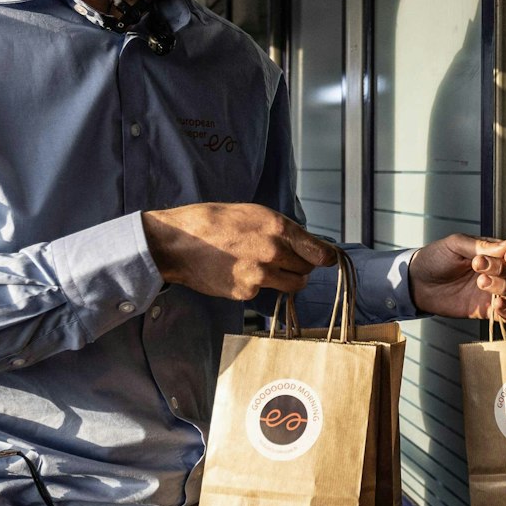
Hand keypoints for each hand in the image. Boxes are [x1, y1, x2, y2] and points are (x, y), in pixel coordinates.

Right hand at [141, 203, 335, 299]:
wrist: (178, 242)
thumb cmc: (213, 222)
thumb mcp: (253, 213)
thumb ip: (282, 229)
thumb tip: (307, 243)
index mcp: (277, 226)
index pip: (319, 251)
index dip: (325, 257)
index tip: (327, 260)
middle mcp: (273, 251)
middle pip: (307, 268)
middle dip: (300, 266)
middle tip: (284, 260)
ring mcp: (260, 274)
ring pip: (292, 285)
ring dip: (286, 279)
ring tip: (264, 268)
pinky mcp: (246, 292)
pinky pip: (264, 292)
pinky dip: (257, 286)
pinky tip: (239, 272)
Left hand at [408, 235, 505, 320]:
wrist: (416, 282)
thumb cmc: (435, 258)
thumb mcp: (456, 244)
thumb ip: (482, 246)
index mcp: (492, 253)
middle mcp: (496, 272)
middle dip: (500, 268)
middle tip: (477, 265)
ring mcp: (492, 292)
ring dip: (503, 287)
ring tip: (481, 282)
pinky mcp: (485, 310)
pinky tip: (497, 305)